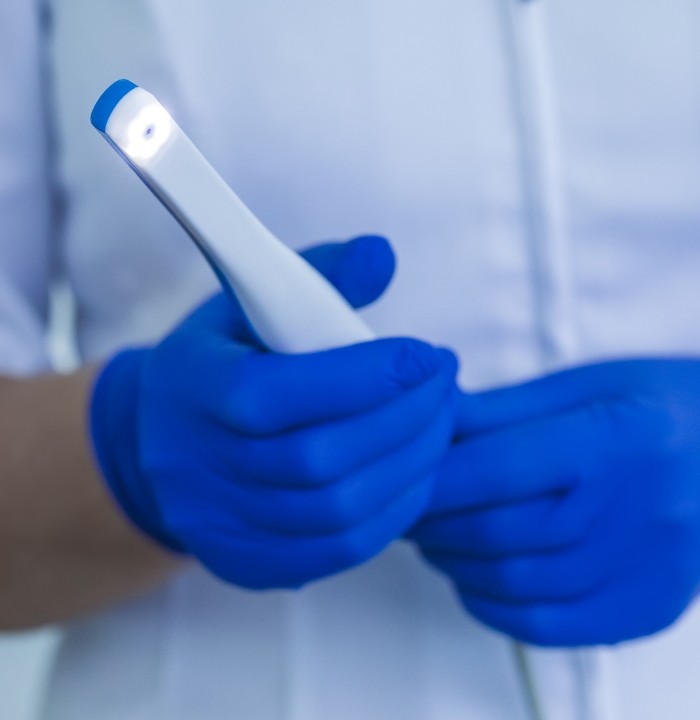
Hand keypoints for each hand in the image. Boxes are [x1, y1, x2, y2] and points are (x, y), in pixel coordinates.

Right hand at [90, 236, 457, 588]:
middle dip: (405, 419)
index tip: (426, 355)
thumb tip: (383, 255)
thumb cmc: (221, 361)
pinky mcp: (247, 563)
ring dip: (410, 466)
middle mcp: (198, 466)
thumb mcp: (250, 302)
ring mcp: (221, 525)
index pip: (280, 393)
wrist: (159, 441)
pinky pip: (338, 551)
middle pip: (319, 459)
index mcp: (193, 388)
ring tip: (441, 424)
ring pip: (338, 512)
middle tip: (446, 385)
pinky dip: (393, 512)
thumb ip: (319, 275)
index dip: (366, 376)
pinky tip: (416, 473)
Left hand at [410, 359, 699, 645]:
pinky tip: (474, 577)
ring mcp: (642, 570)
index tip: (403, 474)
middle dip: (430, 521)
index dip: (432, 476)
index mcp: (614, 440)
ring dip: (451, 561)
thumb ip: (502, 410)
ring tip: (436, 535)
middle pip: (493, 531)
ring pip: (509, 582)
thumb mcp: (585, 386)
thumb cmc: (661, 407)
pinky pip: (543, 625)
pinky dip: (489, 604)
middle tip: (409, 506)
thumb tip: (431, 421)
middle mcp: (633, 512)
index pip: (494, 469)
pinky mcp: (642, 610)